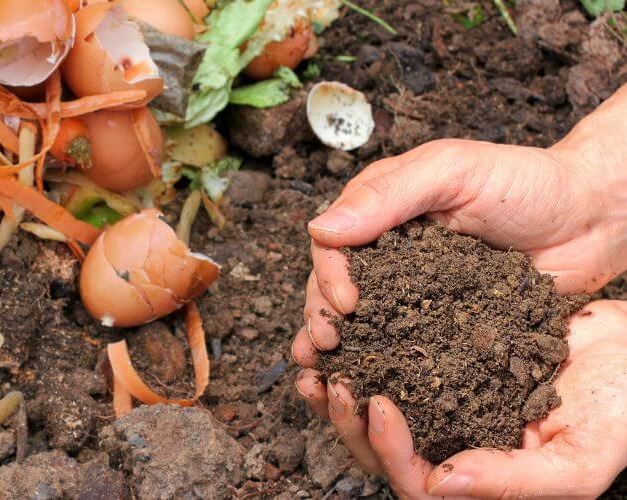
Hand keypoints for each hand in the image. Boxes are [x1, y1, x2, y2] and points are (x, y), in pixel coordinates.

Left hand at [296, 300, 626, 497]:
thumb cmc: (621, 408)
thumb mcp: (581, 458)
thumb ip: (514, 481)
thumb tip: (439, 486)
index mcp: (480, 479)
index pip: (417, 483)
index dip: (390, 451)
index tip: (377, 403)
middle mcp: (454, 447)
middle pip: (382, 452)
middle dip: (349, 422)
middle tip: (330, 381)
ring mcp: (445, 406)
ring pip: (377, 412)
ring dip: (342, 390)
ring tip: (317, 359)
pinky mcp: (442, 366)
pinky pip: (392, 365)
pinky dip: (364, 351)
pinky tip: (347, 329)